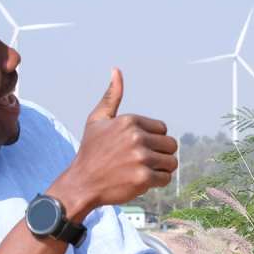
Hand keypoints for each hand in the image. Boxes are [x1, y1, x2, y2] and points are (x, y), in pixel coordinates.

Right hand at [52, 69, 177, 215]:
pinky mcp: (143, 178)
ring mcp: (141, 158)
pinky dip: (157, 182)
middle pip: (171, 145)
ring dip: (160, 168)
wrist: (81, 183)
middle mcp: (136, 137)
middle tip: (141, 161)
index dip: (152, 140)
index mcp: (129, 121)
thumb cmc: (91, 151)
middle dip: (160, 154)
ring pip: (171, 162)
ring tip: (142, 170)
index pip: (162, 129)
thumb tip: (116, 70)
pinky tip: (140, 181)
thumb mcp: (97, 120)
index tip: (136, 147)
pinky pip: (166, 178)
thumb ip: (111, 96)